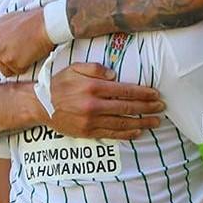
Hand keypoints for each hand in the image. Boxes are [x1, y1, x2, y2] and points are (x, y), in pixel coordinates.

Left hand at [0, 8, 53, 76]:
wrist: (44, 24)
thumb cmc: (28, 21)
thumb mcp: (5, 20)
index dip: (0, 51)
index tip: (9, 48)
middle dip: (6, 59)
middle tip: (19, 50)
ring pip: (4, 69)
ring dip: (14, 64)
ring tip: (25, 51)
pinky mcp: (11, 63)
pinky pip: (16, 72)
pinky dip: (23, 66)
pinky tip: (29, 55)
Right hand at [48, 63, 163, 139]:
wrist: (41, 105)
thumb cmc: (60, 84)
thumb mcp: (75, 68)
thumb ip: (95, 68)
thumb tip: (114, 75)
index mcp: (93, 87)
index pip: (125, 91)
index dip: (143, 93)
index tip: (155, 94)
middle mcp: (94, 105)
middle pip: (127, 108)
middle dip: (147, 108)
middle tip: (161, 107)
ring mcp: (91, 121)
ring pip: (122, 123)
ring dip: (142, 122)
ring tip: (155, 122)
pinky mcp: (88, 132)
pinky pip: (112, 134)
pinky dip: (127, 134)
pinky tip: (138, 131)